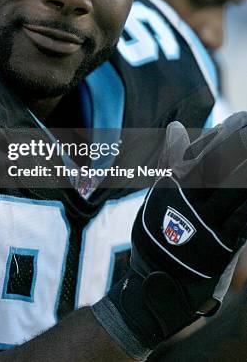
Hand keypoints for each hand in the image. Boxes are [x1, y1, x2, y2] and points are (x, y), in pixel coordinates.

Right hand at [103, 113, 246, 350]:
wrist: (157, 276)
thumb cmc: (157, 228)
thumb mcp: (159, 190)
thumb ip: (171, 157)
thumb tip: (175, 126)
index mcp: (175, 187)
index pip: (204, 155)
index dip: (226, 137)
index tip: (241, 119)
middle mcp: (192, 203)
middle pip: (224, 170)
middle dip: (243, 149)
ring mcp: (209, 224)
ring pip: (237, 193)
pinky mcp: (223, 245)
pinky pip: (243, 220)